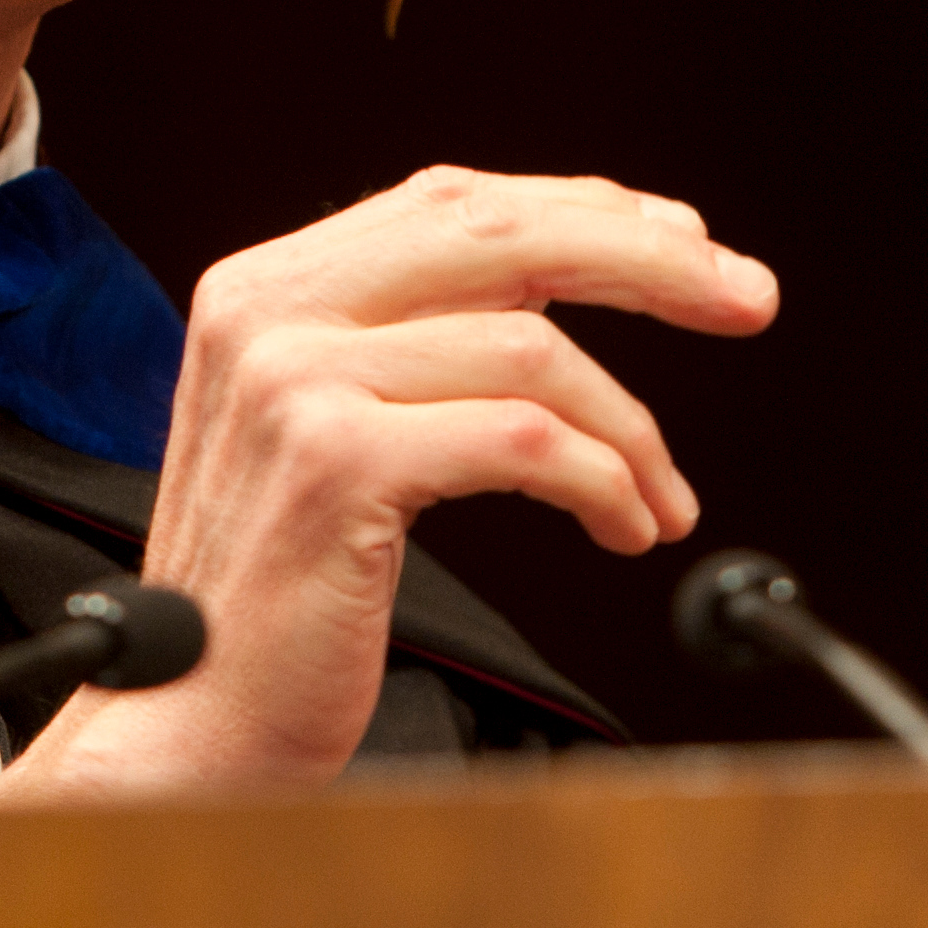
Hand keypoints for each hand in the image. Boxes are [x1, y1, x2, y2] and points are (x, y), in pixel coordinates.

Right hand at [0, 167, 775, 803]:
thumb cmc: (269, 600)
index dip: (583, 211)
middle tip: (745, 299)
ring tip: (664, 497)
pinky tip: (627, 526)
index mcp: (263, 287)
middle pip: (501, 232)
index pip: (452, 202)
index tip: (688, 246)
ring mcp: (294, 378)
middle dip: (648, 259)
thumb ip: (409, 350)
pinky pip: (527, 441)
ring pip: (531, 348)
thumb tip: (565, 291)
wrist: (182, 725)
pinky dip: (605, 481)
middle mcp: (267, 309)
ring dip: (634, 427)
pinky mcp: (336, 460)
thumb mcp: (324, 436)